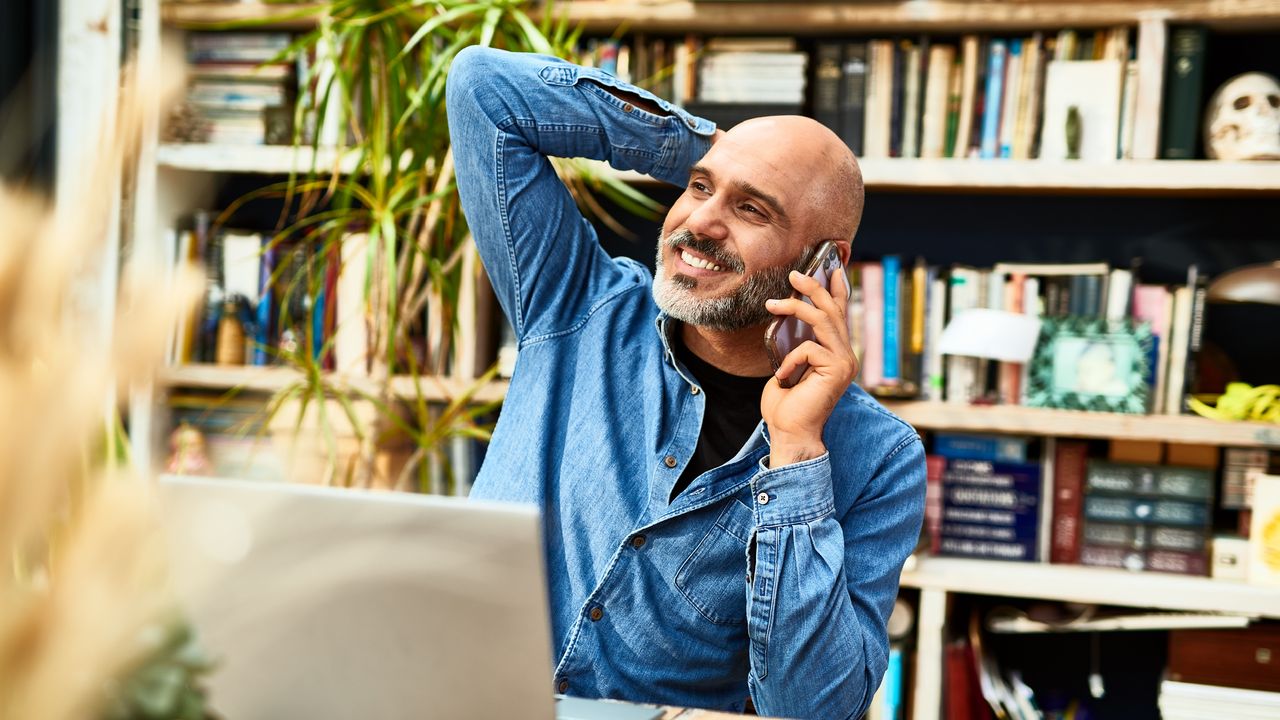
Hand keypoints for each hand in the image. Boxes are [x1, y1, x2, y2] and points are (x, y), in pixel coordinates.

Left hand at [760, 269, 857, 467]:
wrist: (790, 433)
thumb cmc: (785, 405)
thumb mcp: (788, 366)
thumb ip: (796, 346)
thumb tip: (788, 322)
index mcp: (836, 354)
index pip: (839, 315)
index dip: (836, 290)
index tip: (831, 269)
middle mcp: (846, 356)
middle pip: (833, 310)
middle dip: (813, 288)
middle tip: (794, 274)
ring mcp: (844, 362)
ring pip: (823, 320)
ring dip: (796, 307)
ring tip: (773, 304)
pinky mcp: (836, 370)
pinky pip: (808, 348)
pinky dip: (790, 359)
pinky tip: (783, 377)